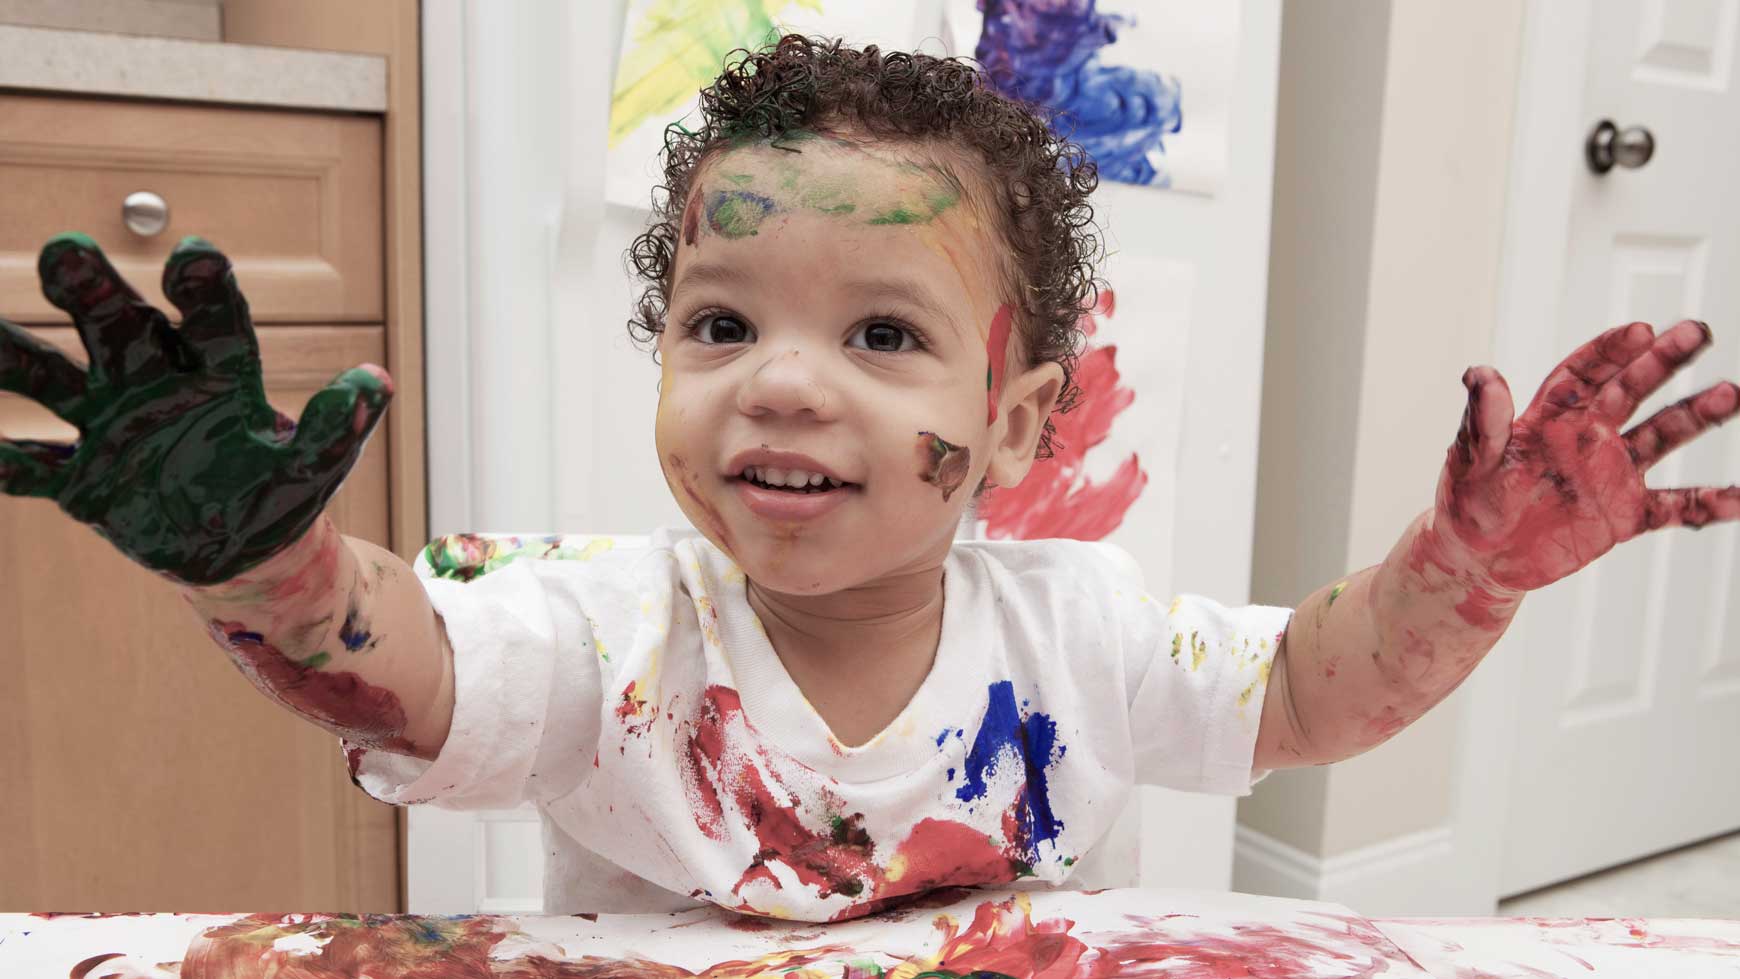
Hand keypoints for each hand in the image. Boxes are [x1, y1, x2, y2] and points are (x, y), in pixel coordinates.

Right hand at [0, 234, 391, 584]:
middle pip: (121, 327)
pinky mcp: (81, 480)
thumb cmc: (277, 492)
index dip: (204, 288)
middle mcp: (155, 383)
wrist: (238, 548)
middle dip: (95, 291)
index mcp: (218, 374)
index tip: (195, 256)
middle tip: (66, 250)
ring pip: (53, 378)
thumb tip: (375, 382)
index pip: (212, 321)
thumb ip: (335, 429)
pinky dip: (8, 461)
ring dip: (15, 355)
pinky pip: (36, 467)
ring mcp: (110, 426)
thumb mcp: (313, 467)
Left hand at [1435, 320, 1739, 591]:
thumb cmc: (1468, 501)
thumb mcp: (1470, 460)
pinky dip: (1708, 504)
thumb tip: (1480, 373)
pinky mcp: (1625, 514)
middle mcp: (1588, 436)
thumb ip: (1482, 420)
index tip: (1639, 331)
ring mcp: (1611, 473)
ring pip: (1662, 436)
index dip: (1609, 351)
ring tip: (1729, 394)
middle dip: (1663, 360)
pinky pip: (1675, 507)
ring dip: (1695, 416)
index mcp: (1548, 417)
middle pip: (1631, 389)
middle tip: (1699, 331)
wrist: (1479, 557)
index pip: (1583, 373)